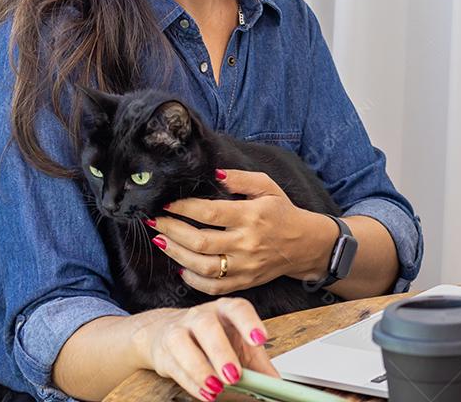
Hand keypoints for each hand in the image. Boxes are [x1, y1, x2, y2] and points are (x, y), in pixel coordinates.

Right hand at [134, 297, 277, 401]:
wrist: (166, 332)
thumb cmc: (210, 336)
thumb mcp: (238, 344)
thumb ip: (257, 362)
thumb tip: (276, 382)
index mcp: (225, 309)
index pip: (238, 309)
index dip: (249, 323)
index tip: (260, 339)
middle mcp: (202, 315)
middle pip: (209, 327)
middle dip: (222, 353)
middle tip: (235, 375)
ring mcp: (180, 329)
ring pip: (184, 344)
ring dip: (201, 369)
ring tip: (216, 388)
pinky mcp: (164, 349)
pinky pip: (175, 365)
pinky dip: (191, 382)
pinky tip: (204, 392)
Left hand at [149, 170, 332, 294]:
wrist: (305, 245)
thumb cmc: (283, 212)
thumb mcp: (268, 186)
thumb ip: (241, 178)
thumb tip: (214, 174)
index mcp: (251, 216)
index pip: (210, 212)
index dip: (184, 208)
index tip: (167, 203)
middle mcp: (247, 243)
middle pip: (200, 241)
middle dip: (172, 231)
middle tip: (155, 221)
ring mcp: (245, 266)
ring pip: (202, 266)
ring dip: (176, 254)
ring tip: (161, 241)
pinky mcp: (245, 282)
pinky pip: (213, 286)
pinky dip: (192, 279)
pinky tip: (181, 266)